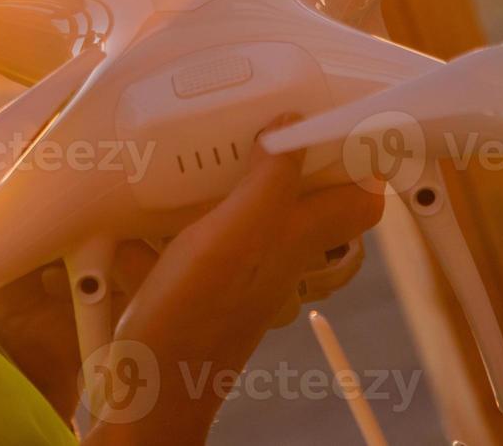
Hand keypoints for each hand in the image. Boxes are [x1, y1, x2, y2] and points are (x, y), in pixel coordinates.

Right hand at [84, 113, 384, 444]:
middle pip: (309, 199)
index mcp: (295, 239)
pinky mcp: (202, 283)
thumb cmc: (190, 324)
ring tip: (202, 150)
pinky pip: (200, 239)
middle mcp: (276, 255)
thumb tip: (291, 125)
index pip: (361, 198)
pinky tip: (142, 217)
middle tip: (264, 118)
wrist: (148, 391)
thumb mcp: (230, 239)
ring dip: (233, 181)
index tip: (341, 112)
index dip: (361, 156)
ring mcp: (240, 271)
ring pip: (255, 214)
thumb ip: (265, 185)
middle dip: (291, 156)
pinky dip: (174, 222)